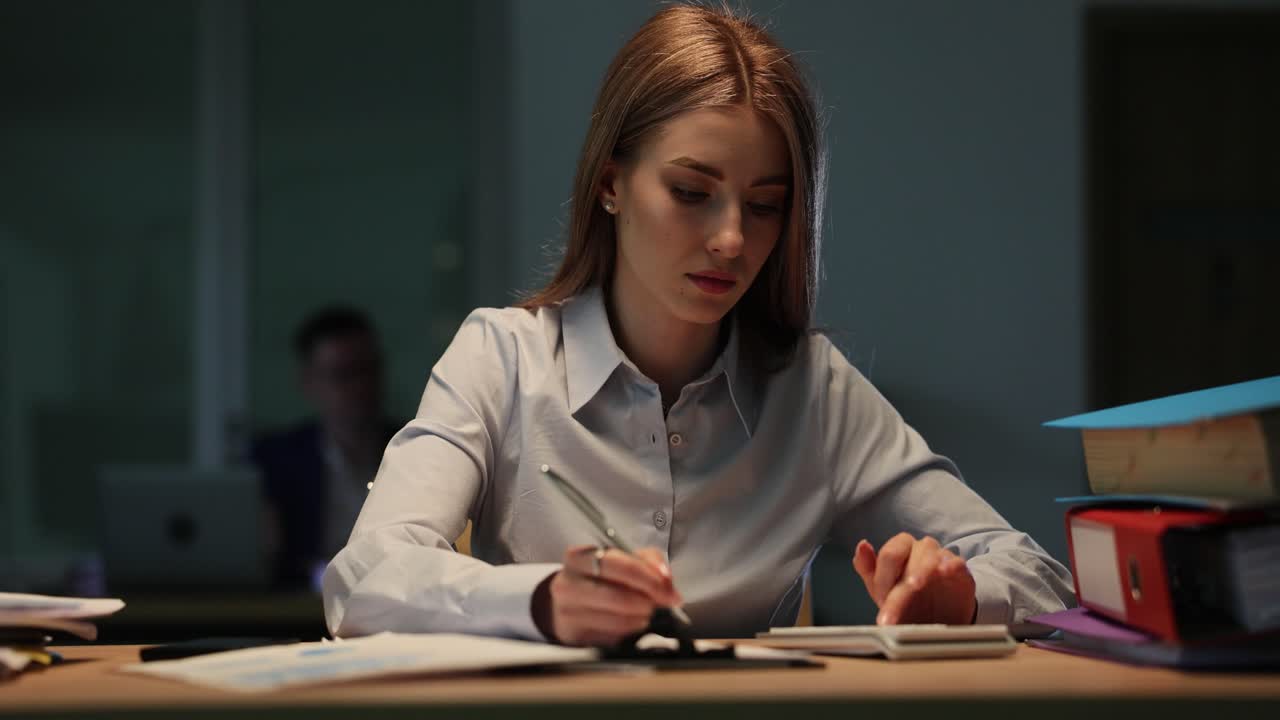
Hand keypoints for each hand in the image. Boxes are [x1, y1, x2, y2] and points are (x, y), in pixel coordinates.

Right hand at [533, 544, 681, 646]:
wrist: (567, 601)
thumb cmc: (600, 578)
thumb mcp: (623, 559)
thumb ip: (649, 562)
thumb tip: (666, 581)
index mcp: (579, 557)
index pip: (618, 565)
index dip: (648, 578)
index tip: (667, 590)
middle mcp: (567, 583)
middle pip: (618, 597)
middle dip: (647, 602)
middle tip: (660, 604)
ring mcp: (567, 612)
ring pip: (618, 620)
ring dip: (640, 619)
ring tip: (643, 613)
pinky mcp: (573, 635)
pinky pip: (612, 638)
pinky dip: (628, 632)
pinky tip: (629, 624)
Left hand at [852, 533, 975, 625]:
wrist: (941, 616)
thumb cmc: (908, 598)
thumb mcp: (882, 588)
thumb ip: (867, 567)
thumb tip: (862, 545)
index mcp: (900, 548)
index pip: (889, 555)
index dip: (883, 577)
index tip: (880, 600)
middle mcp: (921, 548)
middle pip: (909, 556)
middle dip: (898, 580)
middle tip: (892, 600)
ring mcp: (942, 557)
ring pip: (930, 557)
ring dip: (920, 571)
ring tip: (914, 585)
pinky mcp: (960, 571)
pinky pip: (956, 563)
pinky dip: (951, 566)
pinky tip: (944, 573)